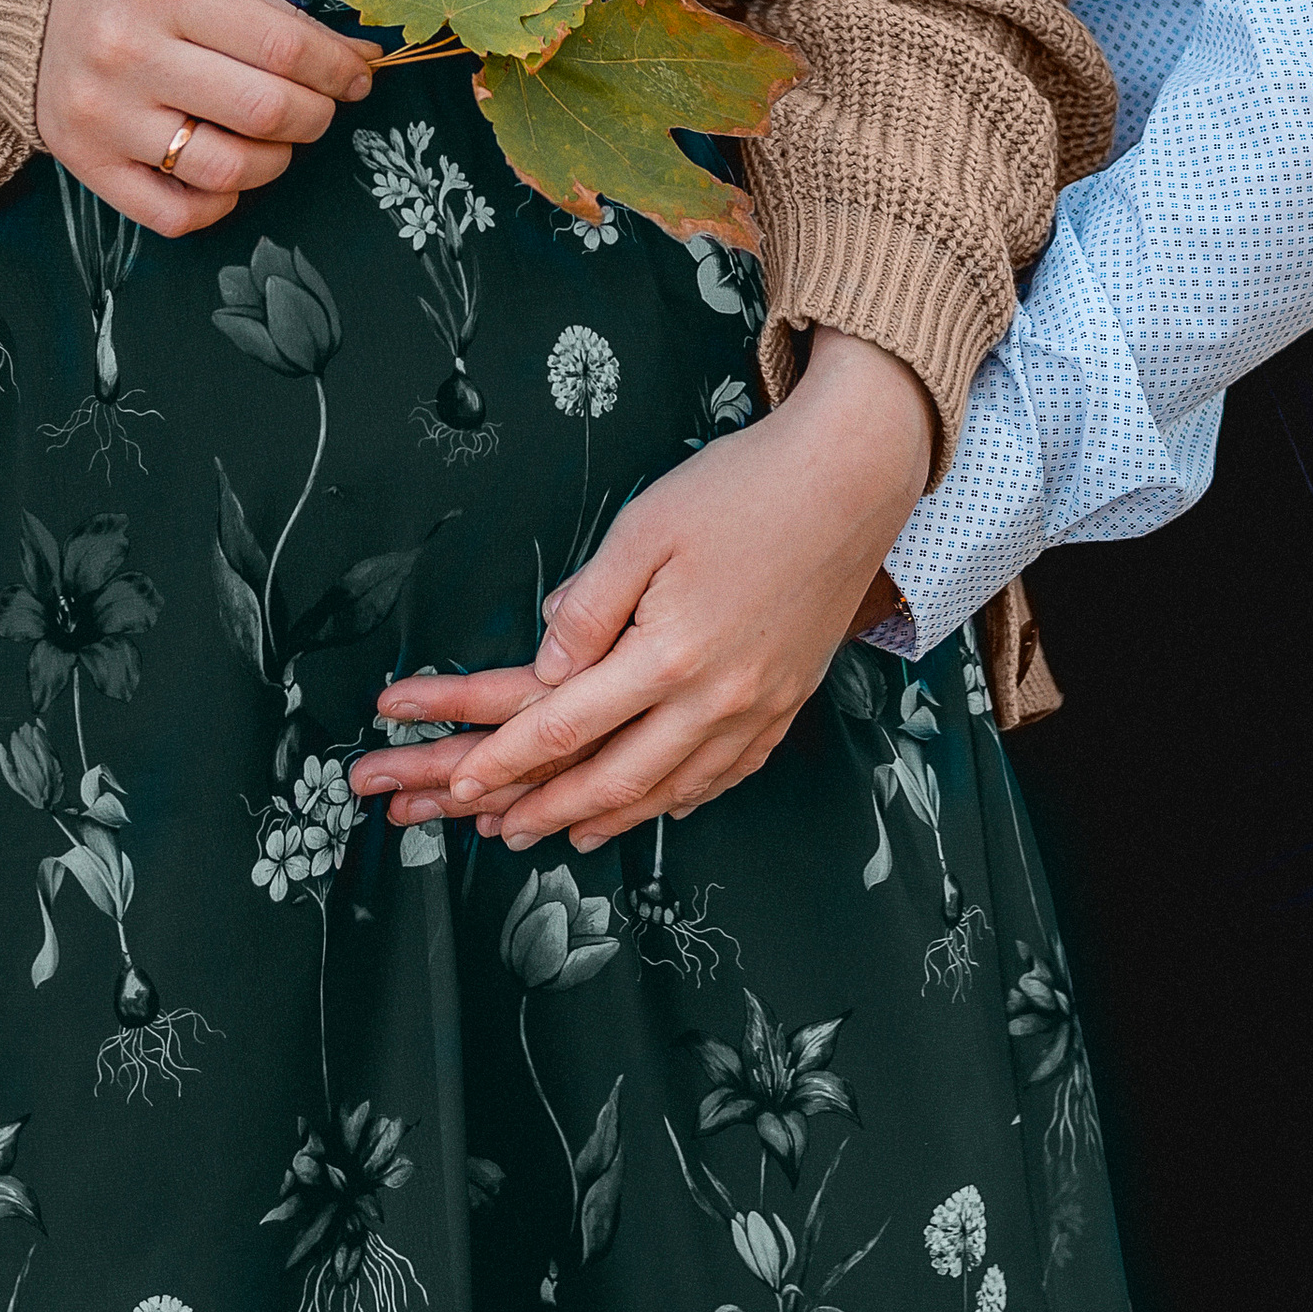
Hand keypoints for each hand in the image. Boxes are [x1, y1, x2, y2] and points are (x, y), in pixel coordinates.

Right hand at [36, 0, 376, 234]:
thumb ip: (273, 15)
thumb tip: (356, 59)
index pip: (284, 47)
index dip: (338, 70)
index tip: (358, 77)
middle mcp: (129, 54)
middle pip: (264, 111)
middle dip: (316, 116)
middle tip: (319, 107)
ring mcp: (104, 115)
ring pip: (227, 170)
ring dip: (275, 162)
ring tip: (275, 140)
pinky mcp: (85, 162)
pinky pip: (174, 214)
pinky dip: (220, 204)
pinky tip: (228, 175)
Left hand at [348, 331, 932, 851]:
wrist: (853, 476)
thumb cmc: (744, 488)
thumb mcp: (645, 527)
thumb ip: (588, 604)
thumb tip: (547, 668)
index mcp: (669, 655)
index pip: (566, 725)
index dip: (506, 759)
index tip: (459, 783)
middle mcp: (717, 698)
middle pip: (617, 778)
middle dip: (548, 810)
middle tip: (497, 831)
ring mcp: (760, 708)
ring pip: (675, 790)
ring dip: (612, 818)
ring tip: (564, 834)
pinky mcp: (789, 702)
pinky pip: (727, 775)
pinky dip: (683, 800)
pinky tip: (660, 804)